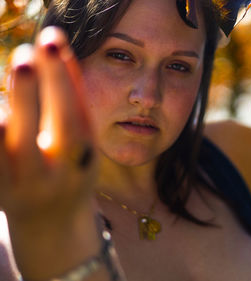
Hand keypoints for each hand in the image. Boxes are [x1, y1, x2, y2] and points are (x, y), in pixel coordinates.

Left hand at [0, 26, 95, 223]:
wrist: (52, 222)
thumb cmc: (69, 167)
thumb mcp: (81, 139)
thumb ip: (71, 96)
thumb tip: (54, 45)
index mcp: (80, 158)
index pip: (73, 114)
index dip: (63, 77)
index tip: (51, 38)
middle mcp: (53, 175)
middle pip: (39, 135)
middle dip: (34, 94)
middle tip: (26, 56)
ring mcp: (20, 186)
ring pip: (3, 152)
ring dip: (2, 120)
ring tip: (9, 85)